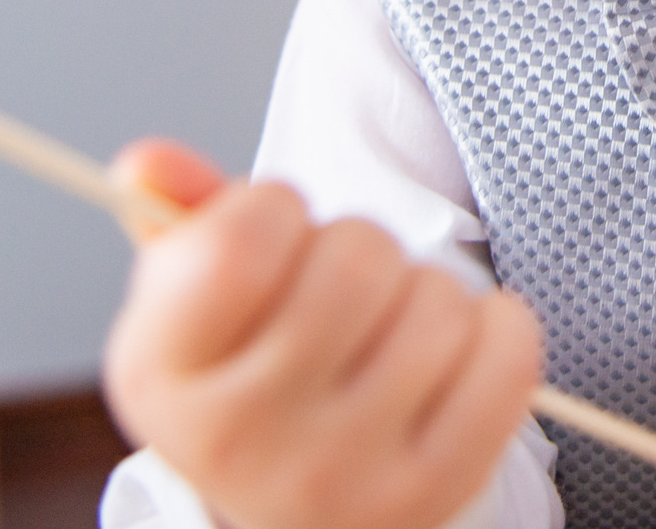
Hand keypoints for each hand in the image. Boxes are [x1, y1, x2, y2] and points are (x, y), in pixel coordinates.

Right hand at [103, 140, 545, 528]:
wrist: (306, 512)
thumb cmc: (256, 381)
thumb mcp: (199, 307)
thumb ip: (186, 223)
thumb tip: (148, 162)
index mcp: (160, 376)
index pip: (235, 246)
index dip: (271, 207)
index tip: (274, 232)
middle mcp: (238, 441)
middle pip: (355, 258)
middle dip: (360, 247)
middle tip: (341, 292)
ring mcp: (339, 477)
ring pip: (437, 301)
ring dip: (425, 292)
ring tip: (387, 333)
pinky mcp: (433, 492)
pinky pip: (507, 353)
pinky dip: (498, 328)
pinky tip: (455, 353)